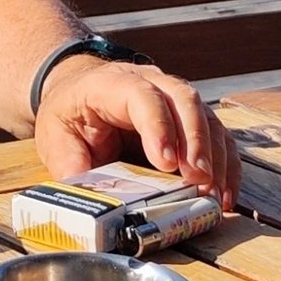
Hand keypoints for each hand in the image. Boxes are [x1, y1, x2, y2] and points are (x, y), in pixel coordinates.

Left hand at [32, 58, 238, 211]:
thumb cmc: (70, 114)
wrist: (81, 91)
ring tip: (214, 194)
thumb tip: (91, 198)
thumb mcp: (55, 136)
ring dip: (215, 157)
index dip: (158, 126)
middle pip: (184, 100)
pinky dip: (225, 165)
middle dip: (196, 141)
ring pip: (208, 118)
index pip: (142, 96)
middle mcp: (152, 82)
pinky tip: (224, 193)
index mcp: (113, 84)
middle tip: (199, 179)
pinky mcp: (191, 119)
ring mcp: (175, 98)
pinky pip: (218, 137)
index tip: (166, 161)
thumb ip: (70, 165)